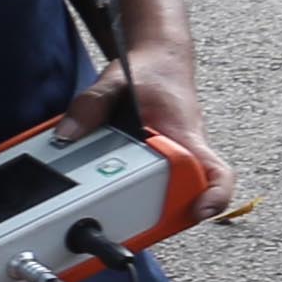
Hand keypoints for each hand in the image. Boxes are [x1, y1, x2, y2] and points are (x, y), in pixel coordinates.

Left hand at [63, 52, 232, 222]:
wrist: (160, 60)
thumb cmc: (151, 74)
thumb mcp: (117, 82)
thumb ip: (91, 106)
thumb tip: (67, 135)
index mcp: (184, 136)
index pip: (214, 170)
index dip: (214, 195)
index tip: (200, 211)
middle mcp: (185, 153)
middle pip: (188, 194)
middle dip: (163, 212)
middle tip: (134, 222)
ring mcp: (174, 159)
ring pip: (169, 193)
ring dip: (145, 206)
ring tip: (112, 210)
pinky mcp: (160, 162)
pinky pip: (153, 184)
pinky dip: (133, 191)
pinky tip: (105, 193)